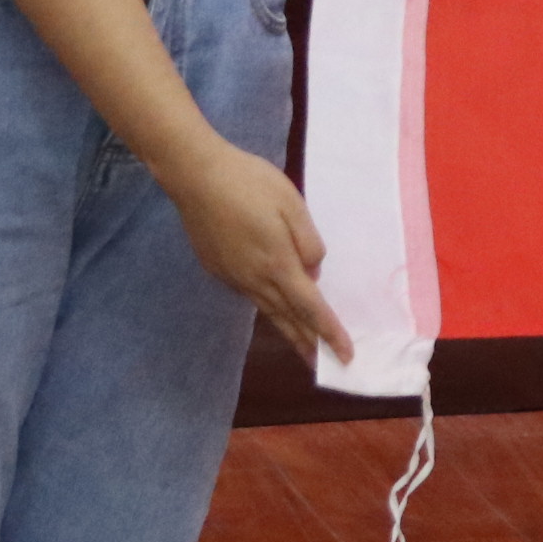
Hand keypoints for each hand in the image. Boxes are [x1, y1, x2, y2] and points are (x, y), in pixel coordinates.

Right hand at [164, 137, 354, 360]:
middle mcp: (254, 279)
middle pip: (288, 318)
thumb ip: (308, 242)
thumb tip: (312, 273)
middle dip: (309, 343)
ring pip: (267, 310)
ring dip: (288, 331)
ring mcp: (232, 276)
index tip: (346, 354)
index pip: (311, 308)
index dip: (330, 332)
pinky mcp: (217, 269)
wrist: (197, 177)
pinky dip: (267, 308)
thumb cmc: (250, 183)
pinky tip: (273, 308)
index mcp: (278, 264)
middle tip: (326, 364)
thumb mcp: (292, 204)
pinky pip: (250, 295)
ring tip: (304, 348)